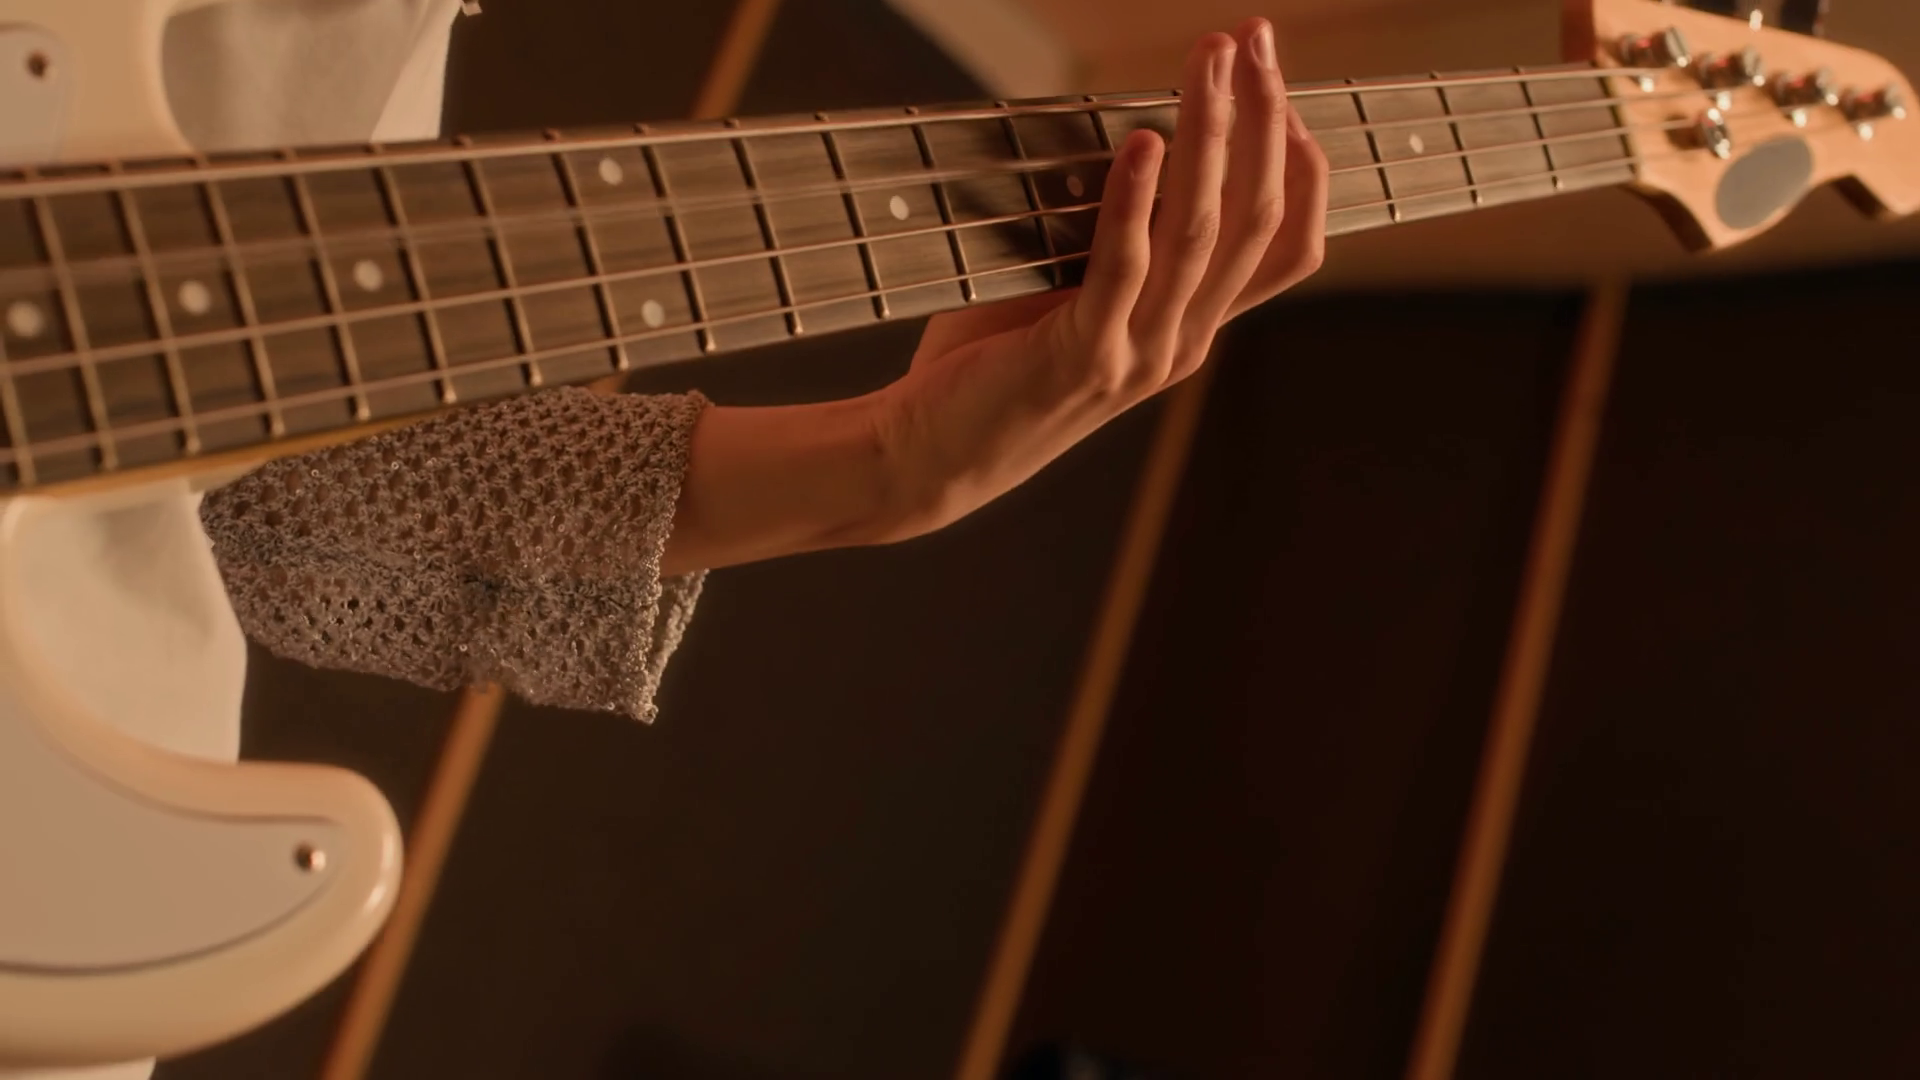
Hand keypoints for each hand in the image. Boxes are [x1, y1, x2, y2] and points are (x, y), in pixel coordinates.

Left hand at [872, 17, 1329, 538]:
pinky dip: (1135, 200)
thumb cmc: (990, 362)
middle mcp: (1181, 344)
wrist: (927, 455)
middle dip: (1262, 118)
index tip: (1278, 86)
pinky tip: (1140, 141)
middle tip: (1252, 39)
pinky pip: (1124, 267)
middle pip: (1258, 221)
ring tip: (1207, 62)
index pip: (1286, 246)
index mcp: (1189, 328)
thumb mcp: (1070, 293)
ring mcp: (1139, 356)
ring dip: (1209, 135)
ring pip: (1203, 233)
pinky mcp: (1082, 358)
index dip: (1299, 165)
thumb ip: (1109, 237)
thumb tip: (1125, 139)